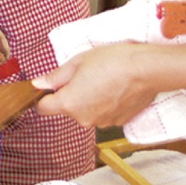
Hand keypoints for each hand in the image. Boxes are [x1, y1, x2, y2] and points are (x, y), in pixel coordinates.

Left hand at [33, 43, 158, 128]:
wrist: (146, 70)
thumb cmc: (112, 61)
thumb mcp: (77, 62)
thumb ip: (55, 77)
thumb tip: (38, 84)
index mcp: (69, 104)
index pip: (43, 108)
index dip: (44, 96)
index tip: (51, 86)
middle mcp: (84, 118)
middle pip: (67, 109)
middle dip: (70, 94)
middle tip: (84, 75)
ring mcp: (102, 122)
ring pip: (86, 112)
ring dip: (89, 100)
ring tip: (102, 80)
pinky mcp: (118, 122)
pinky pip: (103, 114)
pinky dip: (105, 104)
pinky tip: (114, 89)